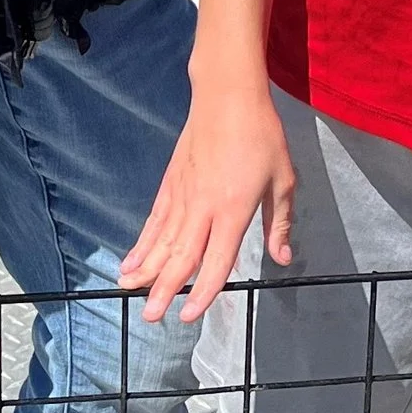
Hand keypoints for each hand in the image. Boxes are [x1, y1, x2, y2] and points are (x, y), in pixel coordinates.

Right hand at [119, 79, 295, 325]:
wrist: (228, 95)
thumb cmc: (262, 136)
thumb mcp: (283, 179)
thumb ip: (278, 222)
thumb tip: (282, 258)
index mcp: (234, 209)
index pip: (217, 259)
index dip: (204, 291)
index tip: (189, 315)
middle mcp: (203, 207)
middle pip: (181, 256)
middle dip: (165, 289)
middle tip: (151, 317)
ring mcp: (182, 194)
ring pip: (162, 240)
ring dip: (146, 270)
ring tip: (128, 292)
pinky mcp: (171, 183)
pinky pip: (155, 220)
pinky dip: (142, 243)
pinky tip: (130, 261)